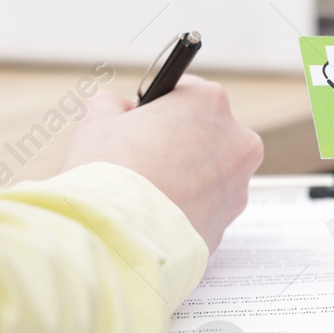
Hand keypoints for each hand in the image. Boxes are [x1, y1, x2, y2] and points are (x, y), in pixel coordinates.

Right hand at [59, 78, 263, 251]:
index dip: (161, 106)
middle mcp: (236, 142)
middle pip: (204, 134)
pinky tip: (154, 215)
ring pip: (208, 174)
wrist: (118, 240)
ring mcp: (237, 186)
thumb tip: (113, 106)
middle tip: (140, 158)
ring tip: (145, 192)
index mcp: (209, 103)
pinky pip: (205, 209)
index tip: (144, 120)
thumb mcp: (96, 122)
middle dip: (177, 143)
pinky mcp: (227, 224)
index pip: (188, 91)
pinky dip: (185, 210)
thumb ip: (109, 104)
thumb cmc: (110, 175)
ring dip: (184, 178)